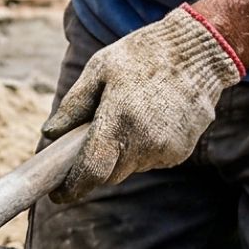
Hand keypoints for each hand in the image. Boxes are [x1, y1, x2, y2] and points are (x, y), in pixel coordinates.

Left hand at [45, 6, 243, 202]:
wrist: (198, 54)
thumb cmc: (142, 55)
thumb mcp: (100, 69)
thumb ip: (74, 105)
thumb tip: (49, 133)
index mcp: (118, 121)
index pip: (91, 172)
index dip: (71, 188)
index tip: (57, 194)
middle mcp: (144, 142)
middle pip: (109, 175)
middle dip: (95, 166)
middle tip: (89, 141)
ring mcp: (165, 150)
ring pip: (130, 168)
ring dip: (121, 154)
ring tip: (127, 117)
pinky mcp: (181, 152)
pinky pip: (151, 160)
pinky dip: (142, 148)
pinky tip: (149, 119)